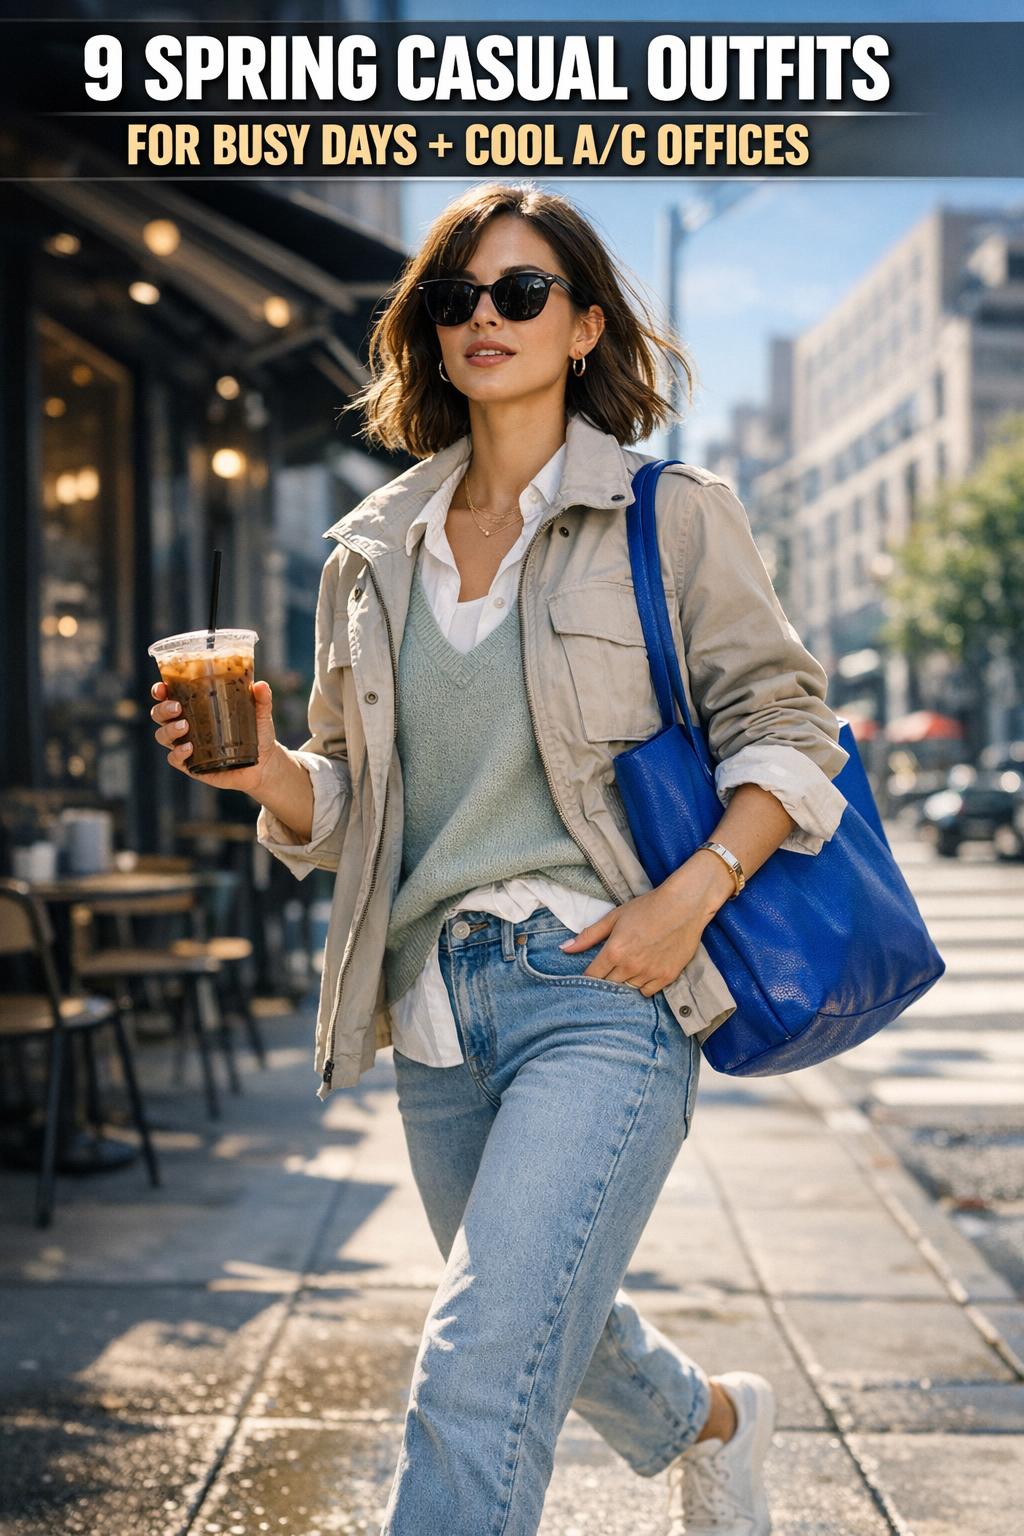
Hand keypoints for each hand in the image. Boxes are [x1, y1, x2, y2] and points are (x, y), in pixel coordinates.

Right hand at [149, 678, 277, 794]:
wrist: (264, 764)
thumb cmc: (257, 732)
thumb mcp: (260, 714)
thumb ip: (262, 699)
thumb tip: (262, 685)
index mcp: (196, 707)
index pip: (169, 696)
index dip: (160, 691)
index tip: (162, 688)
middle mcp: (186, 725)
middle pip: (159, 715)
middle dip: (162, 709)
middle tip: (177, 707)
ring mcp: (186, 745)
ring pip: (163, 736)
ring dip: (168, 729)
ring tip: (184, 727)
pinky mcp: (191, 765)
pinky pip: (174, 759)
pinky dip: (177, 753)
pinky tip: (189, 748)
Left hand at [558, 856, 734, 995]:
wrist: (684, 905)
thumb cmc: (648, 907)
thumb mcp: (614, 917)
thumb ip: (589, 936)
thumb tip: (564, 948)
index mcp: (614, 951)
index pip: (592, 977)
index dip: (589, 977)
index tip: (590, 974)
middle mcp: (630, 966)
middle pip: (609, 985)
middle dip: (607, 978)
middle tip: (613, 966)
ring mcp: (650, 973)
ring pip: (628, 989)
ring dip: (626, 981)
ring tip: (632, 964)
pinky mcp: (667, 977)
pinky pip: (647, 992)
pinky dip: (644, 984)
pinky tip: (646, 970)